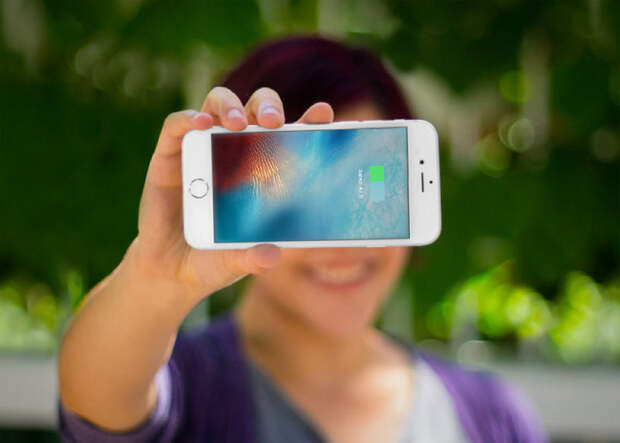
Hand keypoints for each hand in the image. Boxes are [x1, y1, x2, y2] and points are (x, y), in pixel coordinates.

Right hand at [131, 87, 333, 298]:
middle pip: (255, 110)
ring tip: (237, 124)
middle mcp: (235, 152)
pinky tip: (199, 123)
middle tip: (274, 122)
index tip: (323, 114)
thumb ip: (252, 258)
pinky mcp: (170, 154)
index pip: (289, 135)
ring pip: (219, 105)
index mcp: (262, 171)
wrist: (172, 269)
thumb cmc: (214, 258)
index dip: (307, 120)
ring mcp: (202, 149)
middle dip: (267, 107)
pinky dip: (187, 118)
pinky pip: (177, 126)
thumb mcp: (236, 261)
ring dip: (230, 106)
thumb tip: (272, 255)